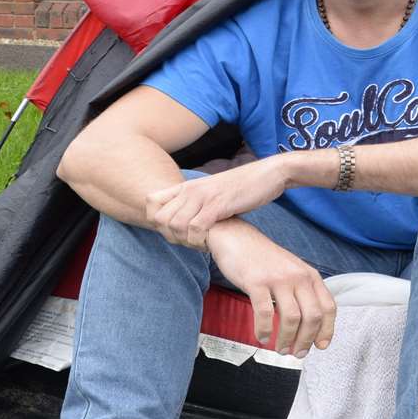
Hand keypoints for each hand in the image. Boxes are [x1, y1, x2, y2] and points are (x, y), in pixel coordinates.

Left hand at [144, 157, 289, 248]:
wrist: (268, 174)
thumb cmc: (242, 188)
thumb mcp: (212, 191)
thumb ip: (196, 202)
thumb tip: (183, 218)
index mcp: (186, 186)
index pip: (150, 202)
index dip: (155, 221)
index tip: (173, 232)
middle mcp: (190, 189)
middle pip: (159, 218)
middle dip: (170, 237)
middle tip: (189, 243)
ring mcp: (203, 196)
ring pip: (175, 225)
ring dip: (185, 241)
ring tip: (200, 244)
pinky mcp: (218, 205)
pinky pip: (196, 228)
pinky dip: (199, 241)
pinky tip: (210, 243)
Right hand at [207, 222, 337, 357]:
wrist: (236, 238)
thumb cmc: (263, 259)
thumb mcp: (291, 270)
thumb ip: (302, 291)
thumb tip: (308, 325)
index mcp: (309, 275)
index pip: (328, 307)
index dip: (327, 330)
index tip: (320, 346)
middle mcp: (298, 276)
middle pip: (312, 316)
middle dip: (306, 340)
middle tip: (297, 353)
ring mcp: (277, 279)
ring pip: (291, 318)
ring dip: (286, 339)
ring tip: (280, 349)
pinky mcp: (256, 282)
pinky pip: (265, 313)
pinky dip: (264, 330)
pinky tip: (262, 337)